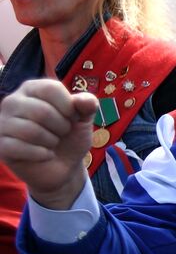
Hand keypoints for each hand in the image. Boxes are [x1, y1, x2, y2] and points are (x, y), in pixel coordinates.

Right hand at [0, 78, 97, 208]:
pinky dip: (41, 154)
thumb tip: (86, 101)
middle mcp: (13, 101)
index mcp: (32, 88)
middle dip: (61, 127)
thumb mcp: (84, 118)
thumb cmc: (70, 136)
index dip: (68, 107)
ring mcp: (3, 122)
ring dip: (51, 142)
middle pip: (41, 111)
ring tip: (52, 143)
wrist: (63, 165)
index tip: (71, 118)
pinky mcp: (1, 144)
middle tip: (62, 133)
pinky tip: (44, 154)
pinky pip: (21, 148)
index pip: (51, 88)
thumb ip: (88, 105)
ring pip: (31, 131)